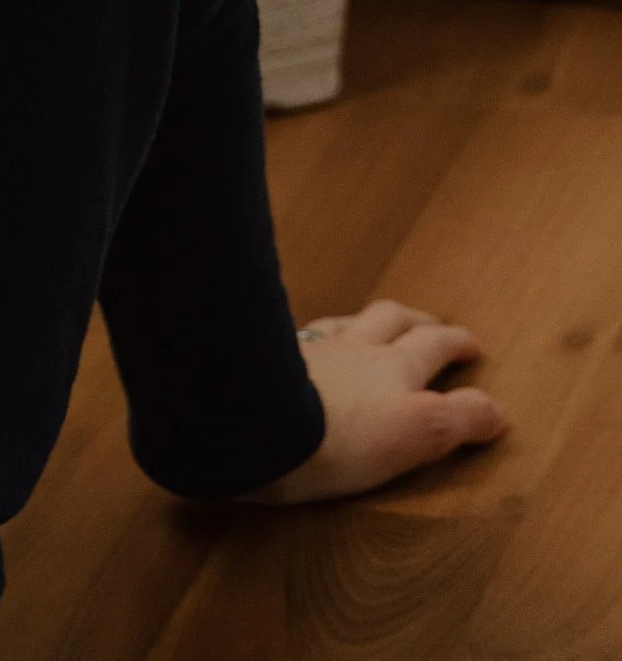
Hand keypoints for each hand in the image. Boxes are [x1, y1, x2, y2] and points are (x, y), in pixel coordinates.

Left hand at [255, 300, 509, 500]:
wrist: (258, 420)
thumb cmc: (343, 437)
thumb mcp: (417, 433)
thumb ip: (458, 418)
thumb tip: (498, 411)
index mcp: (394, 366)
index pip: (434, 346)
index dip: (456, 343)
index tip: (472, 343)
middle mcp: (354, 346)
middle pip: (390, 319)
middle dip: (417, 320)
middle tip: (431, 323)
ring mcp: (309, 347)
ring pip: (345, 321)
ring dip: (366, 321)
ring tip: (373, 323)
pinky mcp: (272, 356)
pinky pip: (303, 335)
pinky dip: (320, 334)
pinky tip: (311, 341)